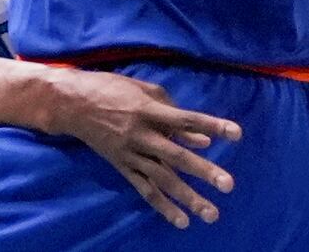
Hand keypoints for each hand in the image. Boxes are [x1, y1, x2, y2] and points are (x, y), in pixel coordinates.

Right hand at [40, 67, 241, 229]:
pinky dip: (163, 206)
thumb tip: (199, 137)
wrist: (72, 104)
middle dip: (203, 171)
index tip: (237, 134)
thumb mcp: (141, 88)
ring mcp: (130, 154)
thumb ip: (170, 109)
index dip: (212, 126)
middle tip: (228, 185)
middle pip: (176, 156)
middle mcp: (141, 135)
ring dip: (188, 198)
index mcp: (147, 110)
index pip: (186, 119)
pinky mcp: (122, 167)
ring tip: (211, 214)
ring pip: (163, 180)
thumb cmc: (110, 88)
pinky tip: (181, 221)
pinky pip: (144, 189)